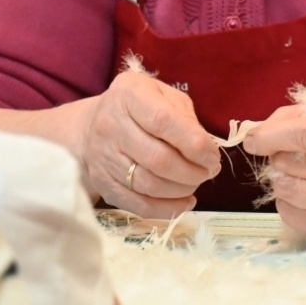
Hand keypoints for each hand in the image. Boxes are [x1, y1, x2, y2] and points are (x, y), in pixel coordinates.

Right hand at [83, 69, 220, 218]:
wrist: (93, 124)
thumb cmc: (141, 107)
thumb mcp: (166, 96)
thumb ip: (186, 118)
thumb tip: (206, 150)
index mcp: (130, 95)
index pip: (163, 122)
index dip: (194, 144)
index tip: (213, 156)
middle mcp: (110, 125)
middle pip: (157, 159)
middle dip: (192, 171)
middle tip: (209, 171)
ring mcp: (103, 156)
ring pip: (148, 185)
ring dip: (181, 190)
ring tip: (197, 182)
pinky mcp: (102, 182)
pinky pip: (136, 204)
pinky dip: (166, 209)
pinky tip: (185, 203)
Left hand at [241, 97, 305, 241]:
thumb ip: (292, 116)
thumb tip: (256, 135)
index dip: (271, 138)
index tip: (253, 140)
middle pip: (291, 164)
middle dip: (278, 156)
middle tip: (292, 153)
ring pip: (287, 190)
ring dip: (283, 179)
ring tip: (301, 172)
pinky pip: (290, 214)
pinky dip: (287, 201)